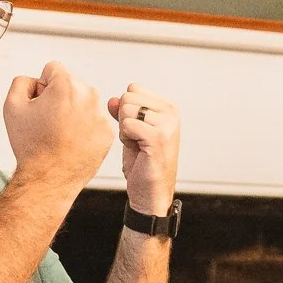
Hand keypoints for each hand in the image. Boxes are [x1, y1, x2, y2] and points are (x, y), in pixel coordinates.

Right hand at [3, 62, 114, 191]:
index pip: (53, 69)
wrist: (48, 178)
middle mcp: (88, 95)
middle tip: (48, 121)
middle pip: (71, 84)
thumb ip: (22, 81)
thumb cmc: (30, 144)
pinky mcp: (107, 133)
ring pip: (84, 102)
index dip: (41, 85)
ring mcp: (100, 115)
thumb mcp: (11, 106)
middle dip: (59, 96)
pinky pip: (94, 120)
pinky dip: (84, 128)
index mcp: (66, 85)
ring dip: (73, 111)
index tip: (40, 105)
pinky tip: (71, 142)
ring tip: (60, 133)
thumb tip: (37, 80)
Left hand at [108, 84, 181, 214]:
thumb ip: (123, 113)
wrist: (151, 193)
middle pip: (128, 97)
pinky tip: (138, 151)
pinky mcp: (159, 137)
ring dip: (125, 130)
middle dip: (124, 120)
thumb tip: (111, 100)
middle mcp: (171, 112)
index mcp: (168, 107)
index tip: (137, 131)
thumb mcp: (130, 132)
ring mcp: (167, 124)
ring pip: (126, 110)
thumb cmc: (142, 164)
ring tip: (138, 146)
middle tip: (137, 140)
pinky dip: (126, 139)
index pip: (133, 89)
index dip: (127, 110)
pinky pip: (127, 124)